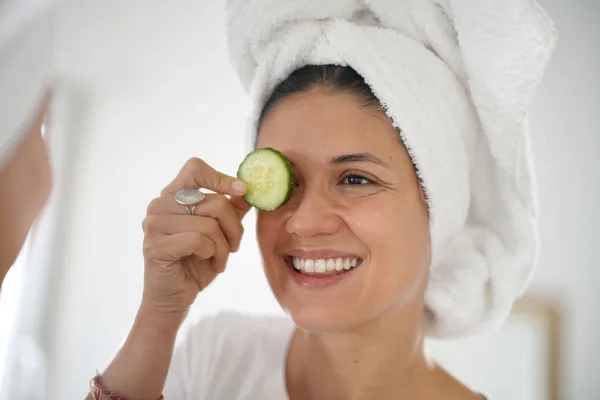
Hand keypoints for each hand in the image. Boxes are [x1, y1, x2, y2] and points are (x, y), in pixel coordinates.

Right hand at [140, 157, 250, 315]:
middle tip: (233, 246)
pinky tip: (206, 263)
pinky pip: (198, 241)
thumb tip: (248, 189)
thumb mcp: (219, 233)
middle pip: (215, 202)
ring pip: (209, 224)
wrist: (174, 297)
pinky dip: (212, 254)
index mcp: (173, 196)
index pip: (195, 169)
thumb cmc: (195, 263)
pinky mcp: (155, 245)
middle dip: (234, 229)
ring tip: (217, 258)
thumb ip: (231, 209)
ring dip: (223, 247)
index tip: (242, 190)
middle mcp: (160, 205)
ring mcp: (154, 224)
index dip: (220, 177)